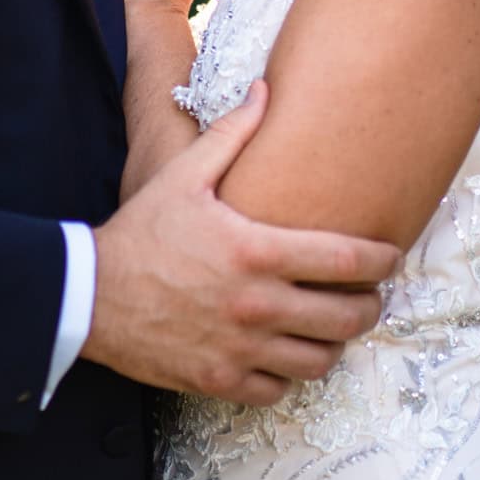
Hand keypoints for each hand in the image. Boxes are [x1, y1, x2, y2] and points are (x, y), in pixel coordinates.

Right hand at [87, 81, 399, 405]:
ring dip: (334, 344)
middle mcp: (256, 305)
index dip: (382, 260)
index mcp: (256, 251)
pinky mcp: (219, 380)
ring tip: (331, 327)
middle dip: (369, 307)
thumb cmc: (141, 233)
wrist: (88, 294)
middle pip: (346, 317)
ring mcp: (240, 348)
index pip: (347, 261)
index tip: (391, 257)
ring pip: (320, 361)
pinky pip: (279, 390)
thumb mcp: (184, 177)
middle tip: (369, 296)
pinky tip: (284, 353)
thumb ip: (232, 135)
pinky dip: (289, 374)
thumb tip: (265, 89)